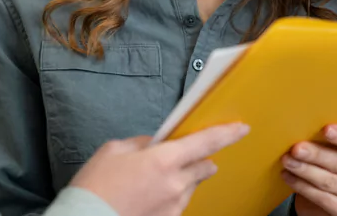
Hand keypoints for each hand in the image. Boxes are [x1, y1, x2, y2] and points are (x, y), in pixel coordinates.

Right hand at [69, 123, 249, 215]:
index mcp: (164, 160)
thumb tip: (155, 144)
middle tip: (180, 158)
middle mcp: (176, 184)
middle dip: (199, 160)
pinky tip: (147, 198)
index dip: (227, 133)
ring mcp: (174, 207)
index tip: (241, 128)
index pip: (206, 142)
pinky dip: (169, 198)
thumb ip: (142, 143)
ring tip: (151, 183)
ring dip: (181, 180)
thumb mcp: (114, 150)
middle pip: (204, 167)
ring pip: (190, 187)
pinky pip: (177, 205)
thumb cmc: (95, 186)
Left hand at [282, 124, 336, 215]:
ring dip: (305, 170)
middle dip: (317, 155)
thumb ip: (333, 137)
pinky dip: (303, 186)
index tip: (326, 129)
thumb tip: (308, 121)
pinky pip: (323, 199)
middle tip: (296, 148)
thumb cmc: (336, 162)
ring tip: (287, 160)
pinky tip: (289, 176)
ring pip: (330, 182)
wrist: (334, 195)